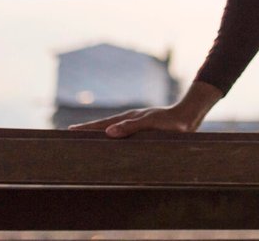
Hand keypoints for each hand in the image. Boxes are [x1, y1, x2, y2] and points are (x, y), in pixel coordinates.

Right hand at [69, 80, 220, 136]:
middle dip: (88, 129)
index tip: (70, 131)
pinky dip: (112, 136)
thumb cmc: (171, 121)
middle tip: (72, 133)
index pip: (102, 124)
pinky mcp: (144, 130)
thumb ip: (130, 127)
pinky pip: (123, 133)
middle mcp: (130, 120)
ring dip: (99, 132)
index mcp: (128, 118)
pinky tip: (112, 141)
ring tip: (87, 137)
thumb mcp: (150, 124)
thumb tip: (108, 132)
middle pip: (104, 125)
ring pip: (113, 129)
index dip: (87, 128)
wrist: (188, 116)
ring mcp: (136, 124)